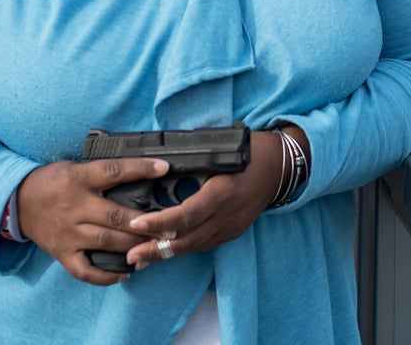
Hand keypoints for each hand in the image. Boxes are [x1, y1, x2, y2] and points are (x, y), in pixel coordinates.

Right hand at [16, 157, 170, 284]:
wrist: (16, 202)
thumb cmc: (52, 181)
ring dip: (133, 247)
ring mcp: (68, 232)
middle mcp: (75, 206)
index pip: (113, 172)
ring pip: (106, 242)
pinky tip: (126, 274)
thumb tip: (141, 174)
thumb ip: (102, 173)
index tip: (164, 168)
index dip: (140, 169)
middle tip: (170, 228)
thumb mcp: (75, 167)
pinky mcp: (62, 252)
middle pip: (115, 215)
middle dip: (145, 223)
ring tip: (155, 248)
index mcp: (79, 179)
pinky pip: (84, 269)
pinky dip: (106, 275)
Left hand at [123, 126, 309, 269]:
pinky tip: (164, 250)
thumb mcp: (219, 153)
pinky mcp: (233, 232)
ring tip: (139, 258)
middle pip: (188, 240)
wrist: (279, 167)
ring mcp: (231, 227)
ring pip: (195, 247)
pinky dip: (182, 249)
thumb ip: (190, 164)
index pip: (187, 215)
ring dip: (166, 254)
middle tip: (130, 255)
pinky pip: (204, 245)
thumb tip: (154, 171)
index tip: (135, 225)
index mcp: (222, 192)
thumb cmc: (248, 152)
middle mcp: (227, 215)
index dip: (160, 223)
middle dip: (157, 249)